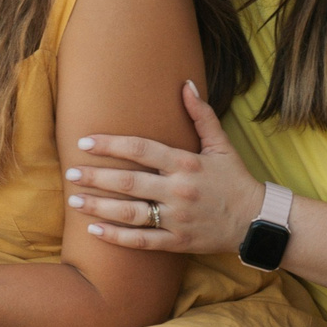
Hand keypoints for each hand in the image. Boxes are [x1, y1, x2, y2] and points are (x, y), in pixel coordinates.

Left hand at [67, 80, 263, 254]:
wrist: (257, 221)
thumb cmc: (236, 180)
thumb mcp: (221, 145)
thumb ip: (201, 115)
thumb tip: (185, 84)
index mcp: (186, 164)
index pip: (141, 149)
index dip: (111, 144)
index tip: (85, 142)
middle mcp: (179, 191)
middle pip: (129, 182)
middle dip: (96, 177)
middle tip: (70, 172)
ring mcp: (177, 218)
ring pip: (130, 213)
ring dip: (99, 207)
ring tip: (74, 201)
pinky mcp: (178, 242)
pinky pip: (142, 241)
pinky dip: (116, 237)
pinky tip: (94, 230)